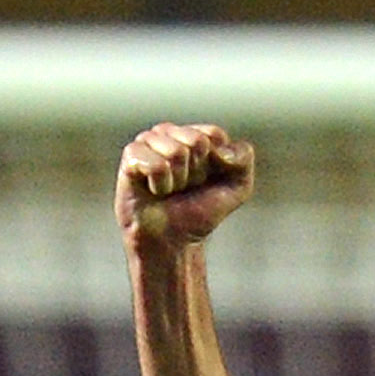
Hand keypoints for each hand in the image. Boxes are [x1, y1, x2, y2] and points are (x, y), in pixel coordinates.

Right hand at [117, 122, 254, 252]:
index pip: (213, 135)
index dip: (214, 164)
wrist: (172, 242)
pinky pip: (156, 165)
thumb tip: (217, 149)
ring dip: (177, 181)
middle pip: (196, 142)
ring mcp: (148, 142)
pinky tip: (153, 191)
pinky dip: (160, 185)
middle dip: (196, 172)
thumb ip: (243, 156)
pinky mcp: (131, 156)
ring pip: (176, 152)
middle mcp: (170, 133)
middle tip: (184, 188)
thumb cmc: (199, 213)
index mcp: (193, 133)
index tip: (204, 182)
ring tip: (168, 191)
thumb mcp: (239, 186)